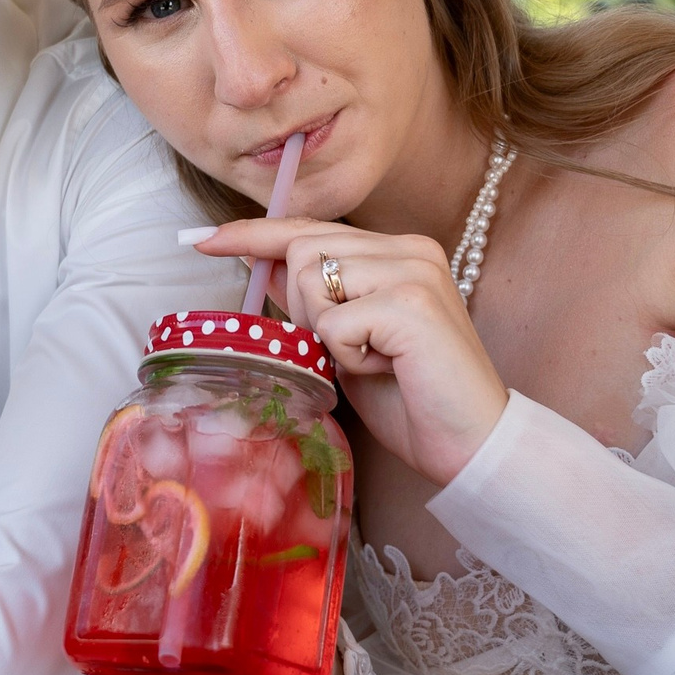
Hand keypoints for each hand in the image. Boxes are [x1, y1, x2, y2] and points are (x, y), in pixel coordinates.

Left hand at [193, 219, 508, 487]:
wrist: (472, 445)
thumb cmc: (412, 401)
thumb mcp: (347, 344)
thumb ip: (312, 300)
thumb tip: (262, 264)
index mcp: (399, 251)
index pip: (312, 228)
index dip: (254, 233)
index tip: (202, 239)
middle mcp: (410, 248)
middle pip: (303, 248)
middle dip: (301, 309)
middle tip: (347, 352)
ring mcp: (413, 270)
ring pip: (312, 280)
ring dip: (326, 335)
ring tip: (374, 360)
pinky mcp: (412, 303)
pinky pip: (334, 323)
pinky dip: (346, 357)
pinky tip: (387, 370)